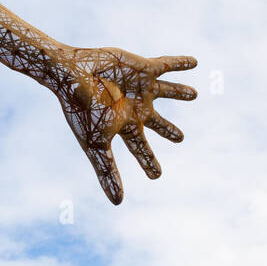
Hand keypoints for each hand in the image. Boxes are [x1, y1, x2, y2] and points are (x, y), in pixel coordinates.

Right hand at [54, 47, 196, 203]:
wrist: (72, 75)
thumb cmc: (83, 110)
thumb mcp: (97, 145)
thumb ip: (107, 172)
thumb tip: (118, 203)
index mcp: (124, 125)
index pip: (141, 148)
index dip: (149, 162)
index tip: (157, 176)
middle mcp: (134, 107)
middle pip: (156, 122)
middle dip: (168, 130)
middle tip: (180, 139)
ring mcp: (139, 87)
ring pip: (166, 92)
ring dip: (180, 92)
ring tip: (193, 94)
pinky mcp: (142, 67)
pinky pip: (166, 64)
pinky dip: (180, 63)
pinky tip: (193, 62)